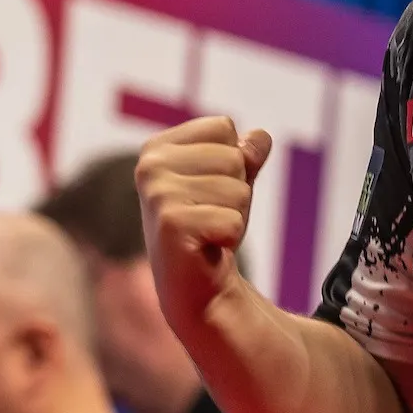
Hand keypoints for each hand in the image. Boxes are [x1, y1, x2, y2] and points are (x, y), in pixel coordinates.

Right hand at [137, 118, 275, 335]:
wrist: (197, 286)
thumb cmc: (212, 227)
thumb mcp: (233, 182)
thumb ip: (246, 154)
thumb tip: (261, 136)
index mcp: (158, 148)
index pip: (223, 127)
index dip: (234, 161)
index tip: (212, 191)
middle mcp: (150, 165)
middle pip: (234, 156)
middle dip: (237, 190)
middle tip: (213, 216)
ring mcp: (158, 194)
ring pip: (238, 188)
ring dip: (235, 214)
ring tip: (210, 231)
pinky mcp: (171, 223)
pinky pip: (233, 218)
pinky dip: (231, 235)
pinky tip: (208, 246)